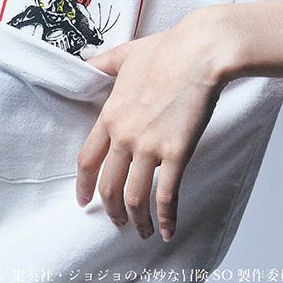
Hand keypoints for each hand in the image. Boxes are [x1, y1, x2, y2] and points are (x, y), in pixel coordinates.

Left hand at [76, 11, 230, 241]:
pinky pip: (168, 194)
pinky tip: (168, 229)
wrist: (199, 53)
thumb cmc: (165, 50)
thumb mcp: (124, 55)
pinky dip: (167, 217)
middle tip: (116, 221)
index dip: (83, 185)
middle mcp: (125, 136)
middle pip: (108, 185)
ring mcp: (150, 146)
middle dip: (110, 209)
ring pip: (134, 197)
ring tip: (142, 231)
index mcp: (110, 115)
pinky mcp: (177, 153)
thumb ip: (102, 63)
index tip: (82, 200)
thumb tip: (85, 61)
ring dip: (136, 220)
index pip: (87, 159)